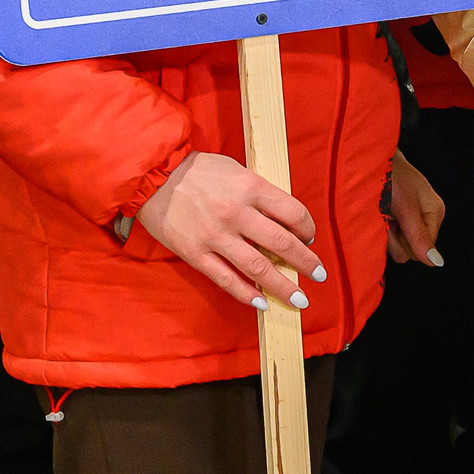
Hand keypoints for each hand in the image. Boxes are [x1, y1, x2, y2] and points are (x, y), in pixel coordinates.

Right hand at [135, 151, 322, 310]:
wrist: (154, 177)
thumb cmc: (199, 171)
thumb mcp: (237, 170)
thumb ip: (259, 193)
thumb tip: (284, 219)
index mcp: (251, 188)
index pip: (292, 212)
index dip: (307, 228)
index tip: (310, 237)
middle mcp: (237, 213)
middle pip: (281, 243)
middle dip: (305, 262)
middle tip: (319, 274)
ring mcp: (216, 236)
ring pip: (258, 267)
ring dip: (283, 286)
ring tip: (299, 300)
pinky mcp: (196, 254)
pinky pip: (226, 279)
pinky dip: (247, 293)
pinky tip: (262, 303)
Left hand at [385, 149, 445, 266]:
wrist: (369, 158)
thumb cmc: (390, 175)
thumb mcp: (406, 207)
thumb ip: (419, 236)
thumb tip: (437, 262)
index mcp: (434, 212)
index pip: (424, 249)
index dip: (407, 242)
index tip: (396, 224)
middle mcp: (423, 218)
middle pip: (409, 250)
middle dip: (394, 238)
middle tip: (386, 216)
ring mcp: (407, 219)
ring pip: (395, 246)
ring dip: (383, 233)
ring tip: (380, 212)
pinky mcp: (393, 218)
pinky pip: (386, 237)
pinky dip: (377, 228)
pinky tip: (376, 213)